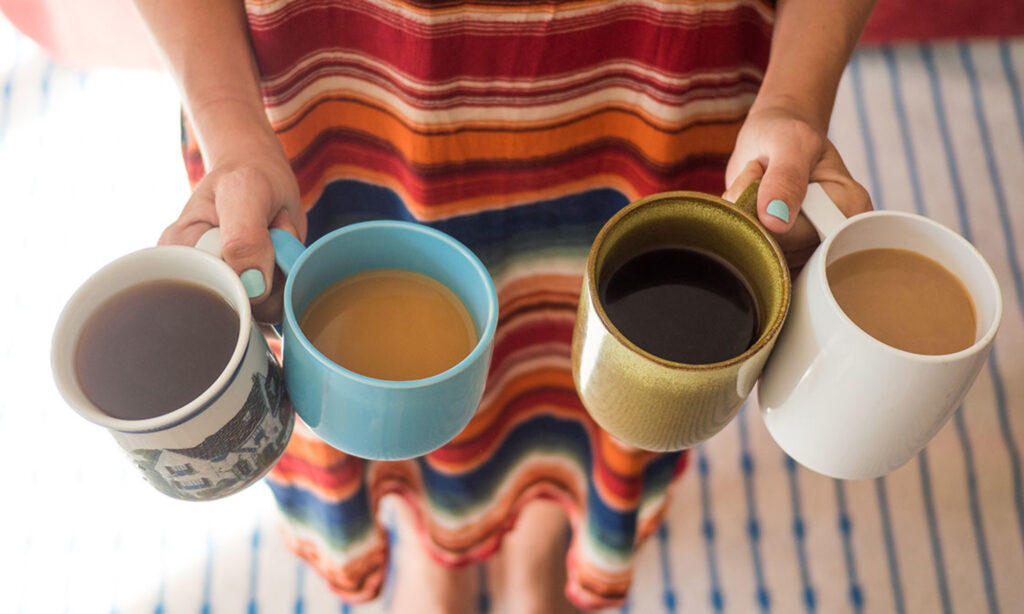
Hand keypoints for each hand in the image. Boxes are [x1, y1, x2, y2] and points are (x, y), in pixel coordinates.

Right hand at [158, 151, 304, 322]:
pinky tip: (280, 248)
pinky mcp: (255, 296)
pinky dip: (292, 275)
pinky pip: (280, 304)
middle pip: (240, 307)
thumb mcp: (243, 191)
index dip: (243, 276)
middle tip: (267, 229)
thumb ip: (245, 237)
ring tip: (272, 235)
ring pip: (264, 309)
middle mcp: (199, 279)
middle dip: (268, 270)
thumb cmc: (245, 176)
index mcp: (177, 257)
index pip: (207, 296)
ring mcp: (229, 290)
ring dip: (283, 269)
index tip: (256, 236)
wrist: (262, 175)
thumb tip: (252, 288)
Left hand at [723, 106, 871, 267]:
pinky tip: (752, 205)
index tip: (763, 173)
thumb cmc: (787, 134)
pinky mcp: (786, 253)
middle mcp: (834, 236)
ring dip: (744, 217)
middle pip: (778, 250)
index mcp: (850, 209)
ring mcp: (808, 249)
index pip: (802, 237)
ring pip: (760, 253)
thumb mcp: (789, 142)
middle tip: (759, 176)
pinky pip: (752, 255)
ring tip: (758, 187)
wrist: (774, 139)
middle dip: (752, 212)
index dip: (766, 212)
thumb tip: (775, 222)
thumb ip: (785, 177)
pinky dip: (740, 228)